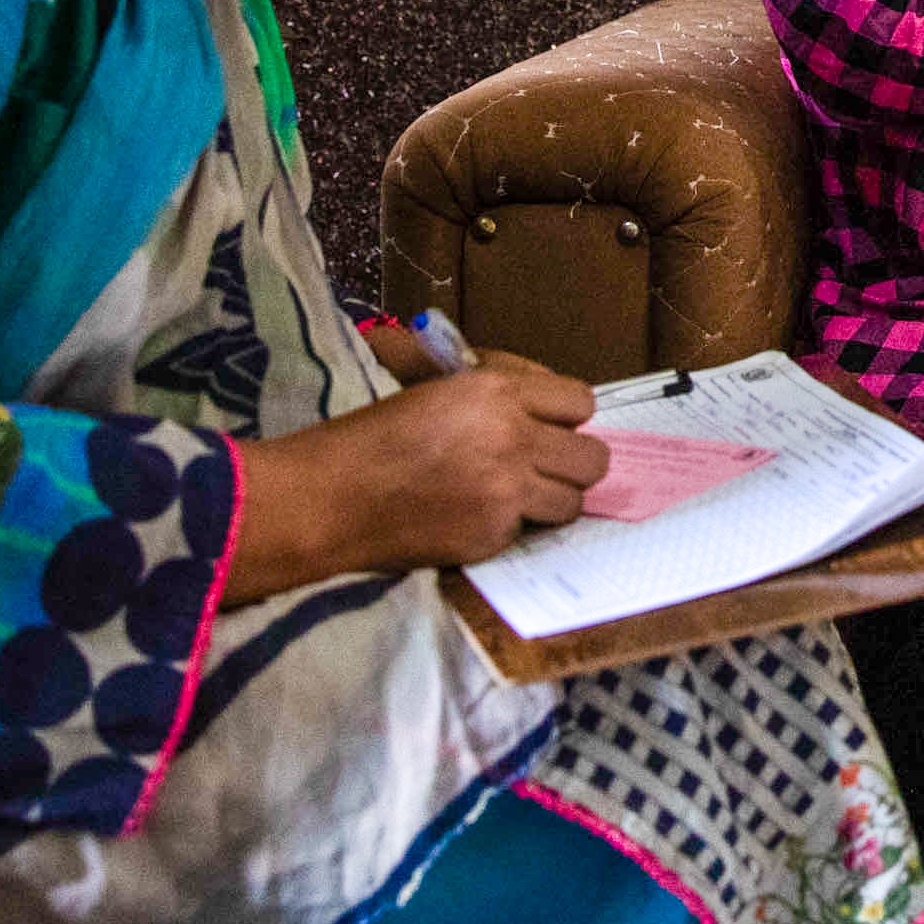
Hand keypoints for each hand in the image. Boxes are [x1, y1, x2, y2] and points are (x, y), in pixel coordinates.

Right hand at [228, 363, 607, 598]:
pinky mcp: (492, 536)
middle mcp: (513, 439)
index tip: (547, 426)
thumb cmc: (371, 434)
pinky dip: (510, 528)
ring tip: (514, 497)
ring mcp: (506, 493)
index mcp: (498, 391)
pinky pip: (529, 532)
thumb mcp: (437, 387)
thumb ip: (495, 387)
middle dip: (572, 463)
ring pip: (573, 502)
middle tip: (542, 467)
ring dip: (550, 500)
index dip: (564, 416)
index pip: (581, 401)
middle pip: (593, 458)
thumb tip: (537, 392)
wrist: (330, 496)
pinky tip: (476, 518)